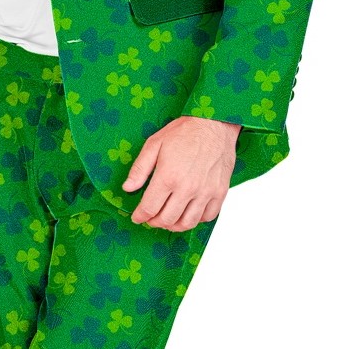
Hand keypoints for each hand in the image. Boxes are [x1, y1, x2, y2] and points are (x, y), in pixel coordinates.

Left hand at [122, 115, 240, 229]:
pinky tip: (188, 213)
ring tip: (168, 219)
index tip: (137, 217)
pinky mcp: (220, 192)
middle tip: (151, 218)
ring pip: (187, 223)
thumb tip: (127, 188)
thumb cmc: (184, 131)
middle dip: (154, 222)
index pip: (149, 208)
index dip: (140, 216)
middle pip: (167, 219)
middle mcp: (187, 188)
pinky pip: (208, 216)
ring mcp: (205, 192)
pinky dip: (197, 220)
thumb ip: (139, 169)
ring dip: (174, 226)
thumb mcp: (154, 145)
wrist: (214, 123)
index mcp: (168, 177)